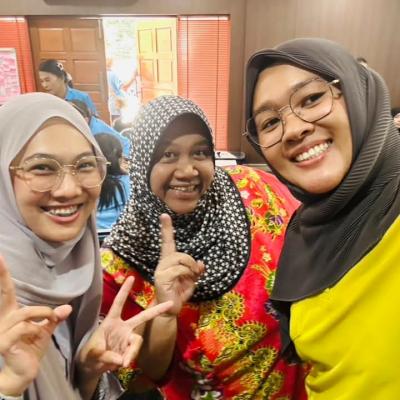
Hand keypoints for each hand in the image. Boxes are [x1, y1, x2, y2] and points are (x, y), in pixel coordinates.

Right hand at [0, 255, 71, 395]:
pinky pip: (23, 328)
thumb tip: (67, 308)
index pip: (5, 292)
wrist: (24, 373)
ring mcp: (0, 332)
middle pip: (7, 296)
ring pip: (23, 313)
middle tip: (3, 261)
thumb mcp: (44, 330)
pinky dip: (36, 328)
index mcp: (10, 315)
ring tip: (50, 319)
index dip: (2, 275)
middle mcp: (2, 321)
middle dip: (2, 277)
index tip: (0, 257)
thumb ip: (53, 318)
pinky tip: (38, 333)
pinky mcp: (3, 343)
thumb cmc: (31, 350)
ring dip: (41, 314)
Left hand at [78, 276, 172, 376]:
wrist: (91, 368)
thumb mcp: (92, 352)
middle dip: (157, 310)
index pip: (119, 303)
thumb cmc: (89, 354)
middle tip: (170, 304)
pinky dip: (128, 360)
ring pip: (137, 341)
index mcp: (112, 321)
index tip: (132, 277)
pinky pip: (133, 354)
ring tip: (123, 363)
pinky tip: (121, 365)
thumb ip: (105, 355)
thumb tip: (121, 360)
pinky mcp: (129, 350)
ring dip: (132, 352)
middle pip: (142, 317)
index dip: (125, 291)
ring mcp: (127, 338)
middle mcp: (123, 327)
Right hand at [154, 214, 204, 315]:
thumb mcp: (191, 280)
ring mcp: (160, 270)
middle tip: (196, 272)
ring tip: (193, 276)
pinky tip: (187, 280)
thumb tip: (202, 263)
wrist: (169, 310)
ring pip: (179, 259)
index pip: (167, 242)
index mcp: (169, 261)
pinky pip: (178, 269)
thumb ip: (196, 270)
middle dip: (191, 261)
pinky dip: (187, 273)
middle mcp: (162, 263)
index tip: (164, 215)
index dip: (166, 228)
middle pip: (179, 253)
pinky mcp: (161, 278)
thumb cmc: (179, 293)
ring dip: (190, 267)